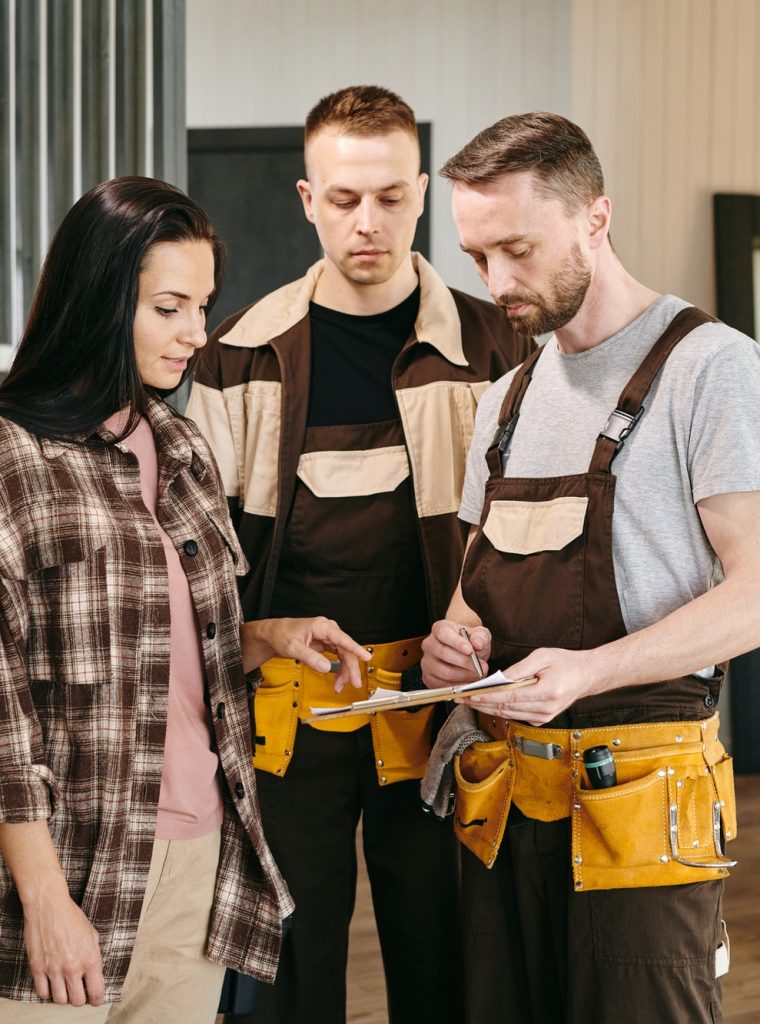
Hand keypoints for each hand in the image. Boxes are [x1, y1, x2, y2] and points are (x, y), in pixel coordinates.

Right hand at [22, 875, 103, 1005]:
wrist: (49, 906)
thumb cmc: (71, 917)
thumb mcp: (92, 935)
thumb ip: (94, 956)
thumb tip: (95, 974)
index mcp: (90, 959)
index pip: (96, 992)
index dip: (97, 999)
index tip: (94, 999)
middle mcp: (73, 967)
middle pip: (77, 1001)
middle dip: (80, 998)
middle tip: (78, 991)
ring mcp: (53, 969)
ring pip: (60, 1000)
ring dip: (63, 996)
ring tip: (64, 986)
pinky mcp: (37, 968)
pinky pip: (42, 993)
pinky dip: (48, 991)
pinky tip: (51, 982)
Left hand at [242, 616, 370, 689]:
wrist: (274, 634)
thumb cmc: (282, 635)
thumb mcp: (294, 648)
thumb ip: (311, 658)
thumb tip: (327, 668)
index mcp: (322, 626)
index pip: (343, 639)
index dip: (356, 649)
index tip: (366, 657)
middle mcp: (328, 630)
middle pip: (346, 650)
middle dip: (350, 669)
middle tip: (354, 684)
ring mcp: (329, 637)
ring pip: (344, 655)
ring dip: (344, 672)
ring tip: (339, 686)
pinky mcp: (327, 644)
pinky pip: (338, 657)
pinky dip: (339, 669)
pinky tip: (337, 679)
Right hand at [421, 619, 490, 688]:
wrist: (465, 652)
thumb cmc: (470, 642)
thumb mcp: (479, 635)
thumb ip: (481, 637)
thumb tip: (478, 644)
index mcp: (439, 629)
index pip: (444, 633)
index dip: (456, 642)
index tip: (470, 650)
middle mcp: (429, 644)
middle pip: (443, 653)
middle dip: (465, 662)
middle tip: (482, 667)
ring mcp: (427, 662)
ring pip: (443, 672)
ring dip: (463, 676)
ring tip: (478, 676)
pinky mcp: (428, 678)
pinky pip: (441, 685)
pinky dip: (457, 687)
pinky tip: (469, 684)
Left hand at [463, 647, 597, 724]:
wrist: (586, 676)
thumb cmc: (565, 662)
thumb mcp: (542, 657)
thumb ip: (519, 670)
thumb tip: (497, 678)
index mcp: (547, 693)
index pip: (509, 697)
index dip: (486, 696)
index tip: (469, 694)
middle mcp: (545, 709)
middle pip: (505, 708)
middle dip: (480, 703)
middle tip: (460, 698)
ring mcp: (543, 717)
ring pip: (507, 714)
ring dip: (486, 707)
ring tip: (467, 700)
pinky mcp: (541, 719)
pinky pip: (515, 715)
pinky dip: (499, 708)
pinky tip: (485, 702)